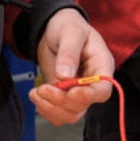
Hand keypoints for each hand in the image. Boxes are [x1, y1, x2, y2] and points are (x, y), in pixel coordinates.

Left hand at [29, 9, 113, 124]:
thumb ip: (69, 53)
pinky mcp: (63, 96)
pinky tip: (37, 96)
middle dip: (61, 101)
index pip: (102, 90)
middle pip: (83, 105)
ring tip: (37, 93)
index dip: (88, 96)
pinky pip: (58, 113)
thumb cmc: (68, 26)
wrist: (53, 29)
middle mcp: (91, 83)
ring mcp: (77, 91)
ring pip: (70, 114)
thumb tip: (64, 76)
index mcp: (101, 66)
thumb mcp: (70, 33)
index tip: (71, 91)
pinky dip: (45, 109)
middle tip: (44, 89)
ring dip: (51, 108)